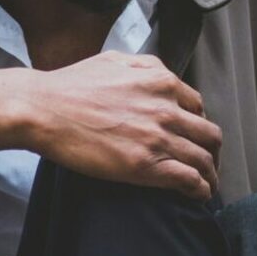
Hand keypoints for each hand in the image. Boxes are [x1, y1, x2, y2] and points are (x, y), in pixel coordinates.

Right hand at [0, 52, 221, 199]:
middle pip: (209, 134)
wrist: (44, 109)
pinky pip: (189, 180)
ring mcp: (158, 137)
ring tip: (208, 185)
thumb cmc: (71, 85)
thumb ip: (144, 66)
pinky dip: (200, 189)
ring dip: (210, 174)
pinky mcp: (146, 166)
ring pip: (203, 159)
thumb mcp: (115, 60)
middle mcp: (167, 108)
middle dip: (212, 152)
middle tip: (207, 163)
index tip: (194, 137)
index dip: (199, 125)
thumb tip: (159, 75)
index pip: (198, 107)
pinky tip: (198, 196)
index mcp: (162, 82)